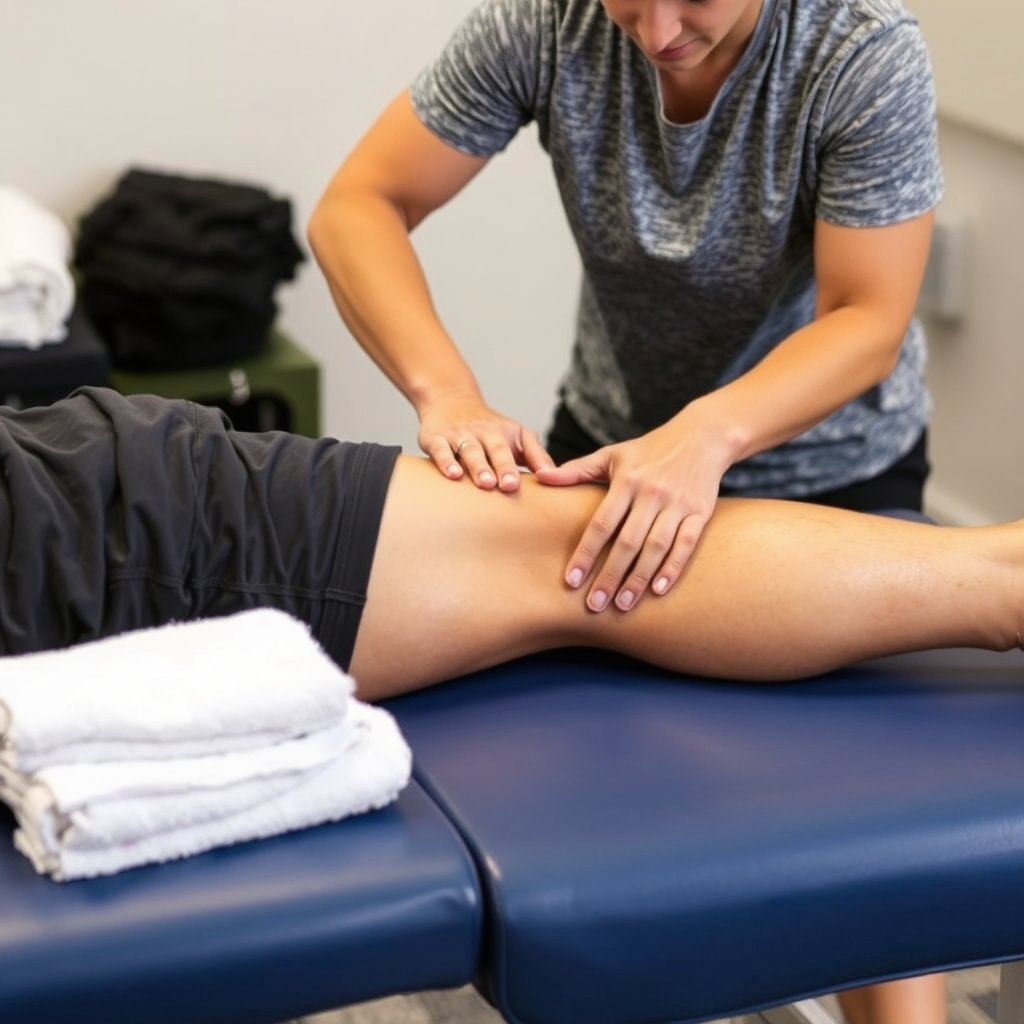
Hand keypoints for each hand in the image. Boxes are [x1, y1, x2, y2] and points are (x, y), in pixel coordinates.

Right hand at [419, 395, 554, 492]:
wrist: (449, 401)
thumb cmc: (489, 428)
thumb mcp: (517, 435)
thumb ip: (537, 456)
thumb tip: (557, 477)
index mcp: (506, 434)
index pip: (519, 449)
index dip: (528, 465)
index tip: (531, 483)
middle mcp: (484, 433)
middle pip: (496, 450)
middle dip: (503, 467)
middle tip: (508, 486)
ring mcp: (460, 435)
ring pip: (470, 450)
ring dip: (478, 466)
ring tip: (484, 483)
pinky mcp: (436, 439)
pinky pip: (440, 450)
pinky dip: (446, 461)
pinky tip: (453, 475)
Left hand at [534, 415, 733, 611]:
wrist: (702, 436)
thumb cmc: (649, 449)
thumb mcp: (612, 454)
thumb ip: (577, 470)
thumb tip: (541, 477)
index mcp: (627, 480)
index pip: (601, 524)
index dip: (585, 553)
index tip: (571, 581)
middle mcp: (652, 493)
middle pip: (627, 542)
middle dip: (610, 576)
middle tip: (594, 605)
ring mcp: (678, 504)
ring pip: (656, 547)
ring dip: (638, 578)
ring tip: (622, 605)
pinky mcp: (700, 511)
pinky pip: (686, 544)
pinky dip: (673, 568)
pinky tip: (658, 590)